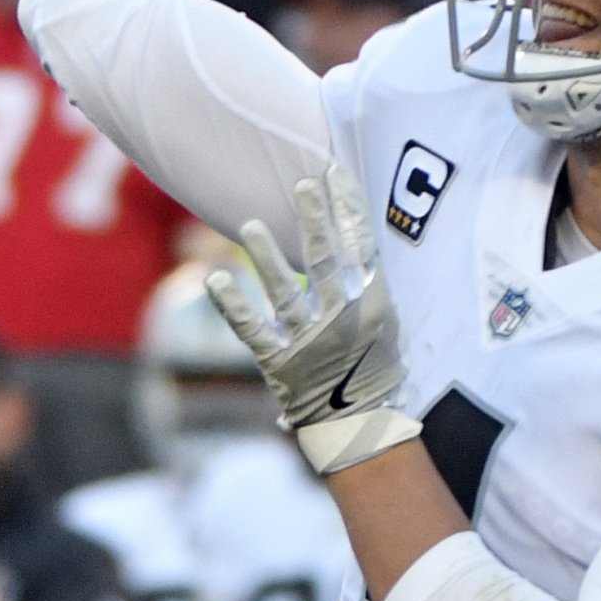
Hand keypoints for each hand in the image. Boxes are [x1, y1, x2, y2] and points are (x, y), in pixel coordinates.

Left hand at [207, 168, 421, 474]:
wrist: (359, 427)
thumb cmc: (374, 373)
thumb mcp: (386, 327)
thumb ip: (368, 288)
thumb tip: (354, 242)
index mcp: (373, 307)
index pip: (361, 248)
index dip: (348, 210)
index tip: (336, 174)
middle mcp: (342, 319)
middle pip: (325, 261)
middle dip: (314, 220)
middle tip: (302, 184)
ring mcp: (310, 340)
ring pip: (286, 291)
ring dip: (266, 256)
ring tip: (249, 225)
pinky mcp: (280, 362)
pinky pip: (252, 330)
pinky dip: (232, 305)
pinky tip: (215, 279)